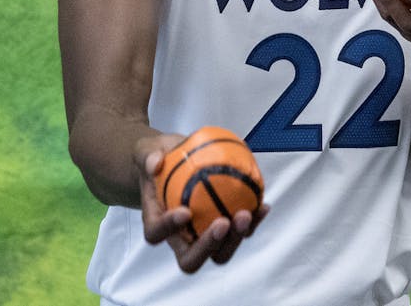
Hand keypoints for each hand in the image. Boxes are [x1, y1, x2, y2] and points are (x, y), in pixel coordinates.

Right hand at [135, 134, 270, 272]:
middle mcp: (179, 238)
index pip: (156, 234)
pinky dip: (253, 222)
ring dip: (235, 238)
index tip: (185, 211)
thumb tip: (155, 162)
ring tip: (246, 214)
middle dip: (208, 246)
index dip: (168, 228)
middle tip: (222, 222)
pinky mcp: (224, 230)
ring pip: (219, 253)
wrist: (174, 165)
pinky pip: (240, 232)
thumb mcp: (147, 151)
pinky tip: (263, 205)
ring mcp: (202, 237)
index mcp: (156, 222)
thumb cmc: (159, 161)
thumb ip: (148, 156)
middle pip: (190, 259)